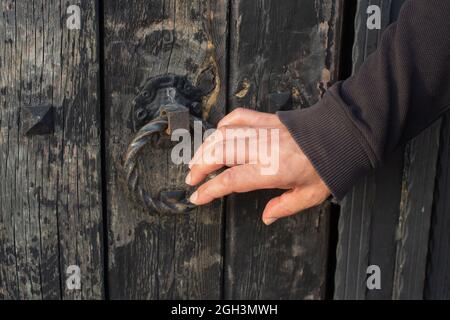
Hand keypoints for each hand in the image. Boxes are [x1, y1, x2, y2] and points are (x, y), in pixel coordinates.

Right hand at [185, 108, 330, 224]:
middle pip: (219, 153)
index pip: (230, 179)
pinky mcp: (268, 118)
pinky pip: (239, 116)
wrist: (343, 135)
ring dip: (206, 147)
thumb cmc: (330, 167)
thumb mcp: (311, 195)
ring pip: (223, 134)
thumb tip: (266, 217)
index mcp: (272, 170)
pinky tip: (219, 133)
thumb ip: (284, 207)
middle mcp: (263, 148)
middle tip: (191, 178)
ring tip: (197, 159)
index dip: (209, 189)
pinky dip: (225, 124)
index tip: (196, 197)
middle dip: (199, 166)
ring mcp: (264, 130)